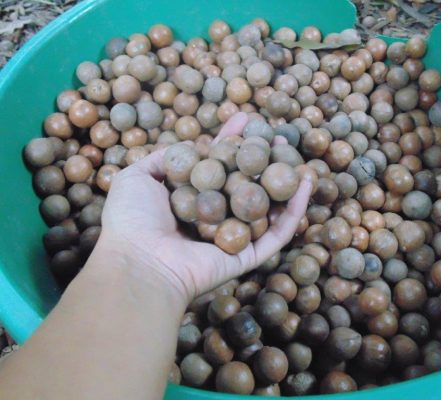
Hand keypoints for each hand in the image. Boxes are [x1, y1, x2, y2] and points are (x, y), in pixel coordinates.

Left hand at [98, 112, 312, 304]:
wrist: (139, 262)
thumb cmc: (132, 220)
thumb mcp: (136, 177)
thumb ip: (161, 159)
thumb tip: (187, 148)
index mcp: (191, 199)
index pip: (218, 166)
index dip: (232, 143)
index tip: (245, 121)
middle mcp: (214, 217)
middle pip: (246, 184)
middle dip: (262, 160)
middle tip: (278, 138)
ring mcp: (233, 237)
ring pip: (267, 208)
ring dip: (284, 184)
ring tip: (299, 159)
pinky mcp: (247, 256)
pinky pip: (278, 233)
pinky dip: (295, 211)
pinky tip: (307, 184)